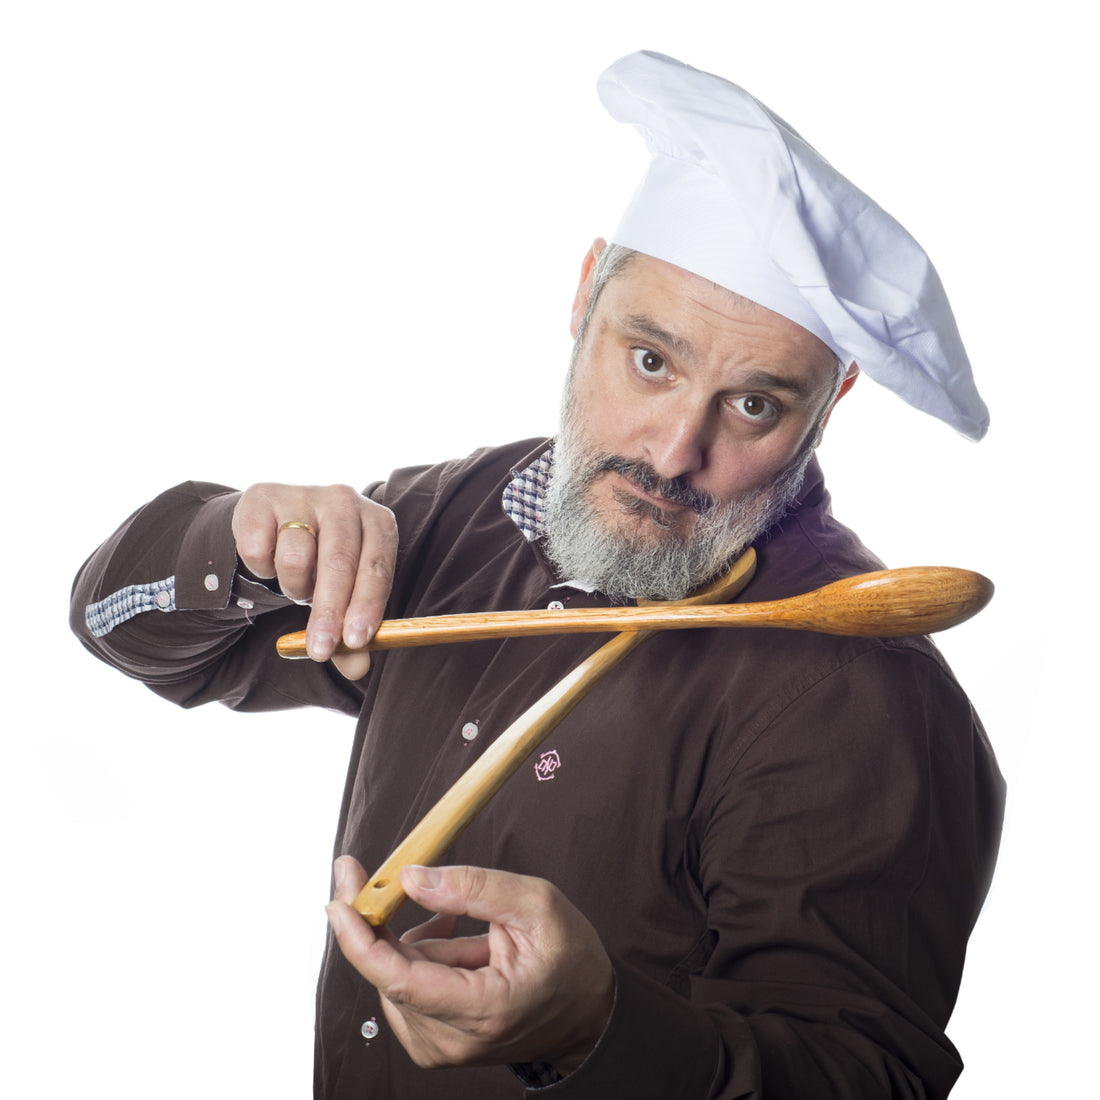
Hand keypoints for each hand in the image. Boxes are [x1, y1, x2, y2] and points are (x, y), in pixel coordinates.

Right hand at [231, 484, 397, 676]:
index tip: (355, 642)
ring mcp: (303, 494)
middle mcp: (345, 500)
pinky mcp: (263, 497)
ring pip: (295, 560)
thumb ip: (352, 634)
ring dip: (293, 587)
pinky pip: (258, 551)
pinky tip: (270, 559)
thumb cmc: (321, 563)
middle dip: (329, 613)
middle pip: (339, 563)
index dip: (367, 605)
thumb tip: (358, 669)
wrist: (273, 524)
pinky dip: (263, 569)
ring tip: (297, 584)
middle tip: (320, 651)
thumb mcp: (344, 595)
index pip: (378, 566)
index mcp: (377, 522)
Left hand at [325, 857, 614, 1073]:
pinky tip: (457, 943)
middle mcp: (452, 1040)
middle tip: (403, 874)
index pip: (398, 979)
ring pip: (395, 974)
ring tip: (466, 928)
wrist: (589, 1015)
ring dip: (416, 939)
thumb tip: (411, 878)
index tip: (340, 897)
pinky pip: (406, 986)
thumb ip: (473, 888)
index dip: (360, 938)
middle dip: (389, 919)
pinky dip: (422, 955)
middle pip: (388, 972)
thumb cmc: (571, 960)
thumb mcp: (536, 905)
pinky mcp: (433, 1042)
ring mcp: (440, 1046)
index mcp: (482, 1009)